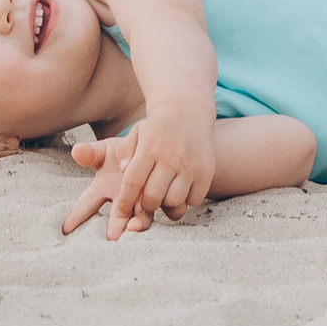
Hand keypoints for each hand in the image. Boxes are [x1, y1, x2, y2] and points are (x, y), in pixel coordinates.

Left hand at [60, 103, 218, 240]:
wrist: (188, 112)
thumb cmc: (156, 128)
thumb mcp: (136, 132)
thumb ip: (124, 150)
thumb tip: (123, 170)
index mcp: (149, 147)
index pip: (133, 181)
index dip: (125, 201)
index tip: (120, 213)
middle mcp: (170, 157)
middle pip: (153, 196)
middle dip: (145, 205)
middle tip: (146, 201)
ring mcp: (190, 165)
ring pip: (174, 201)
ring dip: (166, 204)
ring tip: (164, 195)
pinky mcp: (206, 171)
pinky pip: (194, 200)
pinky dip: (186, 200)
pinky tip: (181, 190)